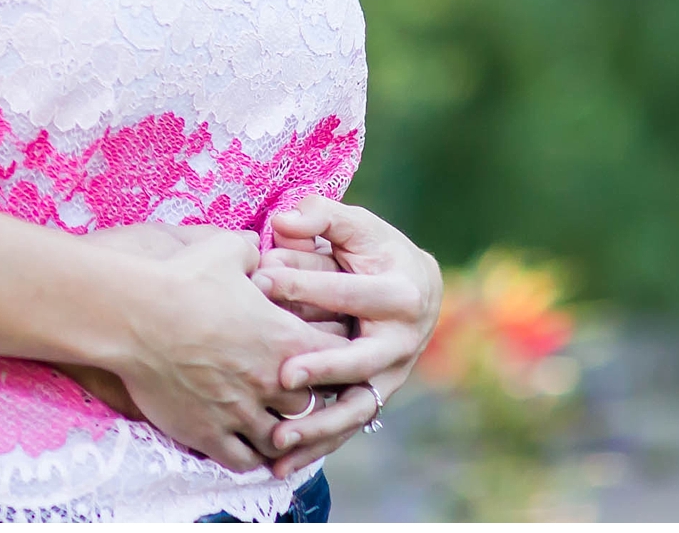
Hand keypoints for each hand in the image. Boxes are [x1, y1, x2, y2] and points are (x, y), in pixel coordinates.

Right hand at [88, 226, 329, 472]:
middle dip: (309, 399)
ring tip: (277, 426)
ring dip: (283, 434)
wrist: (132, 315)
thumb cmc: (180, 279)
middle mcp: (271, 382)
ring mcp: (241, 412)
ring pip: (283, 440)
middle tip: (299, 392)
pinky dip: (251, 457)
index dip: (336, 357)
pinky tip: (247, 446)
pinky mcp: (209, 433)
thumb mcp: (223, 249)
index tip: (323, 353)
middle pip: (315, 405)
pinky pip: (245, 461)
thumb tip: (256, 245)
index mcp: (284, 339)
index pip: (339, 359)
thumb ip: (251, 249)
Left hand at [245, 196, 444, 479]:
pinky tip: (278, 463)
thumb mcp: (355, 225)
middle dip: (322, 369)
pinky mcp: (374, 397)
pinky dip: (315, 446)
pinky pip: (345, 427)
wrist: (416, 287)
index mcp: (401, 294)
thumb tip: (286, 219)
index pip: (351, 292)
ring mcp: (390, 376)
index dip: (307, 283)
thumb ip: (323, 216)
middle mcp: (401, 342)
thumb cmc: (374, 250)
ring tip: (279, 439)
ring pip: (355, 408)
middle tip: (283, 377)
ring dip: (319, 428)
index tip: (262, 279)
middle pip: (360, 360)